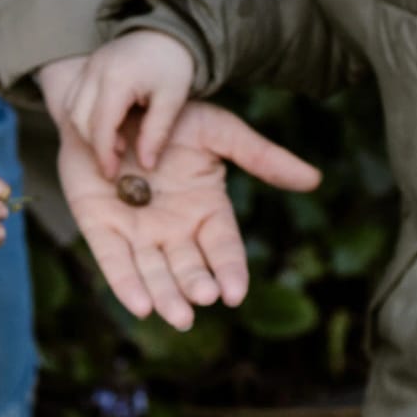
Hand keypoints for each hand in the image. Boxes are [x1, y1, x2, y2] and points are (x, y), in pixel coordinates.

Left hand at [56, 101, 320, 330]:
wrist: (114, 100)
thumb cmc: (170, 115)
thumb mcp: (218, 131)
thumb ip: (260, 156)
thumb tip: (314, 179)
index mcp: (206, 210)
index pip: (224, 249)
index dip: (230, 271)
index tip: (235, 294)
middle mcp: (174, 229)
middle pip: (189, 268)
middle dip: (196, 285)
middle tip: (204, 297)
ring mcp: (137, 231)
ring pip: (154, 273)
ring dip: (165, 296)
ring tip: (178, 316)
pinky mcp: (102, 228)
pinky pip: (114, 261)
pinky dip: (126, 284)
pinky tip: (140, 306)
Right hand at [61, 32, 199, 176]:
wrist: (167, 30)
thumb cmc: (172, 65)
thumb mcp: (172, 99)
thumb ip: (157, 133)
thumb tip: (145, 165)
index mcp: (117, 79)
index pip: (100, 125)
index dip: (103, 154)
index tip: (111, 173)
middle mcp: (95, 72)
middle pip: (78, 119)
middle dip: (94, 145)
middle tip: (116, 159)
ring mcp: (88, 69)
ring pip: (71, 110)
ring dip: (87, 132)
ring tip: (115, 142)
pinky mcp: (87, 69)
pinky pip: (73, 99)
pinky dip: (83, 119)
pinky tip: (106, 127)